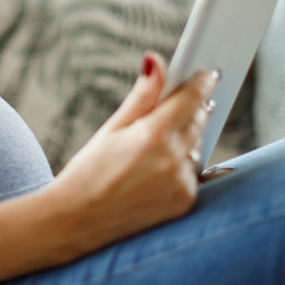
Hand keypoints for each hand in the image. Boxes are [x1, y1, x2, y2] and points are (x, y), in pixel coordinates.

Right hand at [43, 54, 219, 255]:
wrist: (76, 221)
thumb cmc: (88, 171)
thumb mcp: (112, 128)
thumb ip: (142, 96)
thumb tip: (157, 62)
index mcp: (153, 135)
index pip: (191, 98)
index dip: (201, 82)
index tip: (207, 73)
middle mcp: (172, 159)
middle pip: (197, 120)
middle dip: (192, 108)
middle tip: (181, 102)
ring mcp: (181, 183)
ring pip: (196, 146)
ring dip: (186, 138)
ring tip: (157, 142)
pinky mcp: (184, 202)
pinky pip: (193, 173)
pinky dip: (182, 166)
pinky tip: (157, 169)